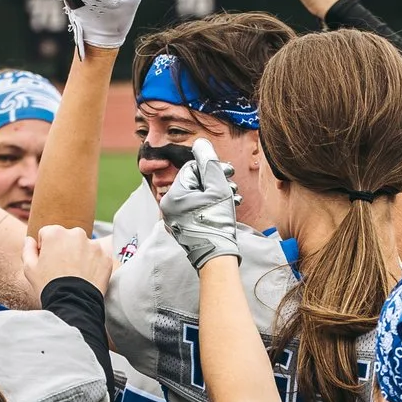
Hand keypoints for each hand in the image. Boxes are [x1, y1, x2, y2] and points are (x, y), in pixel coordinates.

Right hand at [25, 225, 117, 294]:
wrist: (72, 304)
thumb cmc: (48, 286)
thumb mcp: (30, 268)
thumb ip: (28, 249)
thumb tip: (30, 240)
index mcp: (55, 233)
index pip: (48, 233)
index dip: (45, 247)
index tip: (47, 261)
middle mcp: (76, 234)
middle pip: (68, 238)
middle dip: (65, 249)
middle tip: (62, 269)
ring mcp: (94, 245)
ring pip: (85, 246)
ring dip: (80, 256)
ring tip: (76, 275)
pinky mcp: (106, 257)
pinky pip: (98, 257)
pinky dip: (94, 265)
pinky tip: (87, 277)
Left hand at [159, 138, 242, 271]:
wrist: (217, 257)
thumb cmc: (218, 222)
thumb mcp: (218, 187)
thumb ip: (209, 163)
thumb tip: (201, 144)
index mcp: (172, 195)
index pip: (191, 169)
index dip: (210, 169)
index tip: (228, 173)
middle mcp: (167, 207)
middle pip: (193, 183)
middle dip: (214, 182)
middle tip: (232, 184)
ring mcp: (173, 220)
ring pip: (195, 197)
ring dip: (215, 195)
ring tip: (233, 198)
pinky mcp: (181, 229)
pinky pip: (194, 210)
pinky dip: (209, 207)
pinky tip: (225, 208)